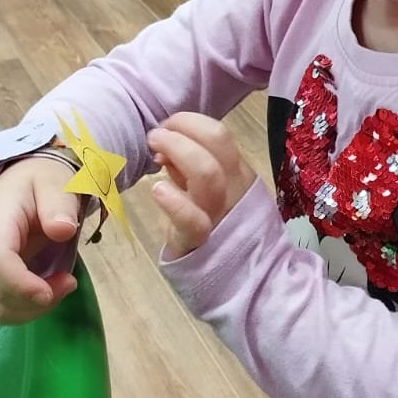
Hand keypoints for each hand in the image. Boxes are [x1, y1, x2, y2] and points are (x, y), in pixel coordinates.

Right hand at [0, 157, 82, 323]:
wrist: (18, 185)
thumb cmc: (38, 182)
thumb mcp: (55, 182)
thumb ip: (59, 204)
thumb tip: (62, 230)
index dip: (18, 284)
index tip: (48, 293)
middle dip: (35, 300)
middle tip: (68, 282)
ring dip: (31, 309)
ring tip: (60, 285)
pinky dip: (25, 310)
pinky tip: (45, 291)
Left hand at [148, 113, 256, 258]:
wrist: (243, 275)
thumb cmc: (219, 225)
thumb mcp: (212, 191)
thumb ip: (190, 168)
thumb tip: (165, 147)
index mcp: (237, 172)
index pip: (219, 133)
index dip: (189, 122)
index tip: (167, 127)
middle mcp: (233, 187)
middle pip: (216, 142)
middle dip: (181, 129)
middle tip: (156, 135)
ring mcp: (219, 213)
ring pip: (207, 173)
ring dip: (177, 152)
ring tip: (154, 152)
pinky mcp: (200, 241)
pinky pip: (192, 220)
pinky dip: (174, 201)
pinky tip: (158, 190)